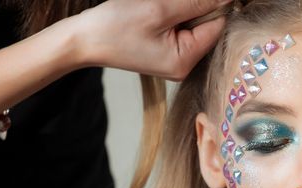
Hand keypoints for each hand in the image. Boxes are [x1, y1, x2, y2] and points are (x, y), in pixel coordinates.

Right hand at [74, 0, 231, 79]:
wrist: (84, 40)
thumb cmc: (115, 27)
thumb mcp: (159, 9)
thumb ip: (196, 2)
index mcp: (185, 61)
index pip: (217, 27)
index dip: (214, 4)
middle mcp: (184, 66)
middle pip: (207, 28)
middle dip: (196, 7)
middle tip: (168, 4)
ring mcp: (175, 61)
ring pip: (193, 27)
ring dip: (183, 10)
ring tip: (159, 9)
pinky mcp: (166, 54)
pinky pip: (180, 31)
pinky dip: (174, 16)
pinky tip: (159, 12)